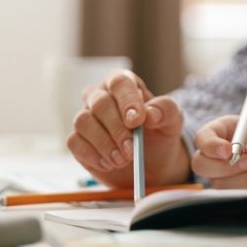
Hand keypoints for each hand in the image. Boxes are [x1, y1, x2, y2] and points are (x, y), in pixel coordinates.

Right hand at [66, 70, 189, 186]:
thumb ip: (166, 111)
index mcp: (125, 85)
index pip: (119, 82)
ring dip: (104, 144)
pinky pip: (74, 142)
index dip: (127, 99)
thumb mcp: (172, 121)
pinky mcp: (77, 139)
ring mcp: (87, 117)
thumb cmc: (160, 133)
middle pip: (100, 103)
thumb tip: (150, 113)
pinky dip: (92, 155)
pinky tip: (109, 164)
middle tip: (132, 150)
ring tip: (123, 160)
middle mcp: (101, 96)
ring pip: (83, 122)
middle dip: (117, 128)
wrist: (152, 163)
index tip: (137, 120)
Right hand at [192, 108, 246, 188]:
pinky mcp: (235, 194)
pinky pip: (235, 198)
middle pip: (201, 164)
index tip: (229, 150)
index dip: (210, 145)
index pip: (203, 137)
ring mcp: (225, 177)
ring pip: (220, 184)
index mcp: (223, 131)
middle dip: (224, 166)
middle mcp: (219, 155)